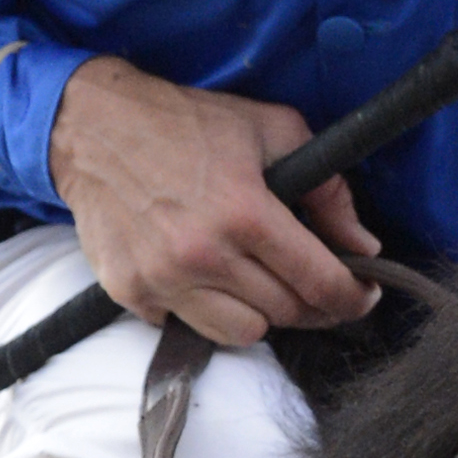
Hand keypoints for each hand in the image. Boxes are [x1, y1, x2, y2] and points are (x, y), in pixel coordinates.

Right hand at [47, 57, 381, 346]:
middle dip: (314, 303)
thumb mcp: (272, 130)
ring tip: (260, 280)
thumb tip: (364, 244)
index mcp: (246, 212)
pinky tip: (207, 276)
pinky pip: (189, 326)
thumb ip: (328, 190)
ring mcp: (163, 279)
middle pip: (286, 312)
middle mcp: (204, 254)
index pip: (319, 282)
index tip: (363, 294)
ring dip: (263, 312)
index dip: (352, 297)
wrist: (93, 128)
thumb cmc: (188, 124)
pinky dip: (208, 310)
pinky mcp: (132, 293)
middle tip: (316, 283)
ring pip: (243, 333)